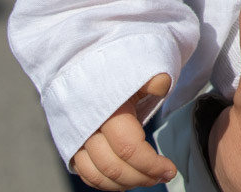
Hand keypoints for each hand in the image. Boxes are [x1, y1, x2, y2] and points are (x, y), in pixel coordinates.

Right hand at [73, 74, 175, 188]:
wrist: (81, 60)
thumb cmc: (114, 65)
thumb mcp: (136, 64)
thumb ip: (150, 76)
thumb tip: (161, 85)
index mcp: (105, 109)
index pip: (129, 148)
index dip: (151, 164)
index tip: (170, 169)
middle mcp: (86, 127)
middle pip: (113, 167)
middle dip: (141, 177)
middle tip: (161, 175)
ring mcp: (75, 137)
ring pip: (97, 174)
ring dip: (124, 183)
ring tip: (145, 178)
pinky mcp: (69, 143)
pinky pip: (84, 172)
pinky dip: (104, 182)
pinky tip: (124, 179)